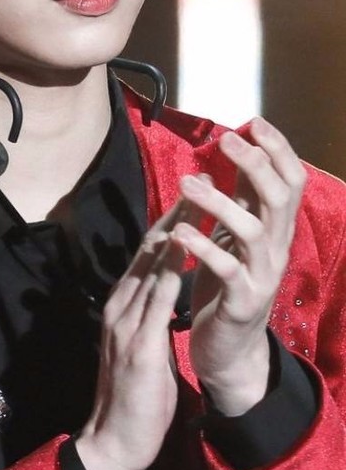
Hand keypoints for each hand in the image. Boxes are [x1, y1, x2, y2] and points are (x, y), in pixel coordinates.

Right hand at [76, 202, 194, 469]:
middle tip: (200, 181)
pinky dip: (171, 269)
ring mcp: (127, 323)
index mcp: (121, 305)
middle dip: (176, 213)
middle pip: (149, 248)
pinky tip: (185, 248)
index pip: (147, 253)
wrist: (113, 441)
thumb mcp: (143, 344)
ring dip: (178, 229)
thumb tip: (167, 288)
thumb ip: (151, 314)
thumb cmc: (134, 396)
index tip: (194, 194)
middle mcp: (120, 305)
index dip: (170, 221)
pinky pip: (157, 299)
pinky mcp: (139, 346)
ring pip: (152, 265)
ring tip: (200, 201)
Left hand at [172, 117, 306, 414]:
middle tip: (226, 141)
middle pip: (280, 198)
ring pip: (254, 231)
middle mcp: (277, 248)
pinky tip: (179, 232)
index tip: (253, 121)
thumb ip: (242, 196)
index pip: (290, 179)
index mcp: (275, 227)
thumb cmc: (227, 282)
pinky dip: (203, 248)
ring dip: (221, 203)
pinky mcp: (242, 302)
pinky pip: (227, 270)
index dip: (277, 149)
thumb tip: (241, 146)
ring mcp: (263, 275)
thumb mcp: (237, 233)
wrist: (229, 348)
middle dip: (256, 165)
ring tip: (188, 184)